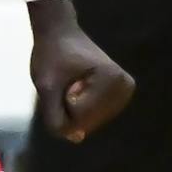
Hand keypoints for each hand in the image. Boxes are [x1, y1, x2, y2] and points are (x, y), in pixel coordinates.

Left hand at [29, 2, 134, 143]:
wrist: (59, 32)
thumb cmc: (51, 53)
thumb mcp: (45, 83)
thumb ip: (55, 114)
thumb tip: (75, 139)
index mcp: (113, 79)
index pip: (80, 116)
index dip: (62, 98)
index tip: (64, 74)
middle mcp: (126, 88)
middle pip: (89, 120)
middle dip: (69, 106)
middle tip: (67, 79)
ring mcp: (126, 93)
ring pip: (91, 121)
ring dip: (74, 107)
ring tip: (72, 81)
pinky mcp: (120, 97)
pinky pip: (94, 116)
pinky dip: (81, 107)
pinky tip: (79, 86)